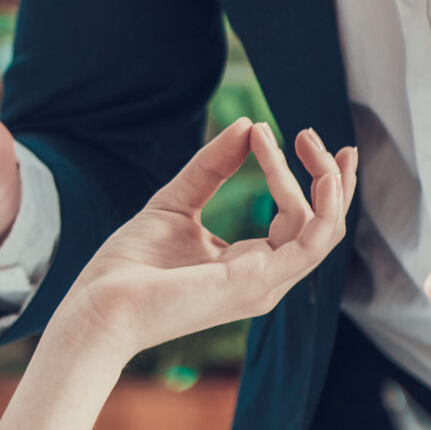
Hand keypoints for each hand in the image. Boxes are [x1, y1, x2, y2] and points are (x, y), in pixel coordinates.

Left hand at [50, 119, 358, 369]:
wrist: (99, 304)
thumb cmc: (129, 267)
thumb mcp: (175, 204)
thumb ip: (211, 169)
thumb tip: (246, 125)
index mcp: (250, 265)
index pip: (297, 219)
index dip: (295, 174)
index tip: (270, 131)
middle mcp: (266, 278)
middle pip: (324, 226)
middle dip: (331, 177)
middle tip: (310, 133)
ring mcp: (266, 284)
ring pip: (324, 229)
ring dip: (324, 180)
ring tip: (304, 139)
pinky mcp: (257, 282)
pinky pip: (309, 241)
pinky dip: (319, 204)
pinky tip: (305, 169)